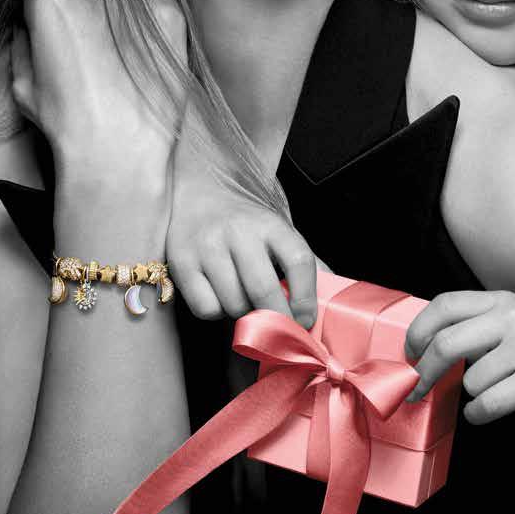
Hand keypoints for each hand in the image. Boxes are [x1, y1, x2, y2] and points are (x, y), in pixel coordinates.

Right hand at [10, 0, 186, 253]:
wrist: (120, 150)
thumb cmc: (69, 122)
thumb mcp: (23, 81)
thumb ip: (25, 39)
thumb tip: (30, 25)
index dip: (60, 2)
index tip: (71, 21)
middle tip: (102, 33)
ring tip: (128, 42)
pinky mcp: (171, 9)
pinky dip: (154, 12)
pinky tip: (149, 45)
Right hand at [167, 108, 320, 327]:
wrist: (201, 181)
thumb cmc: (246, 216)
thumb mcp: (279, 227)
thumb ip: (304, 261)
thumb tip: (333, 299)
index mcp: (271, 222)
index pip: (299, 261)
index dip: (306, 297)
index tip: (306, 319)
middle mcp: (238, 231)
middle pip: (264, 291)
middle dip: (277, 321)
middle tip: (280, 332)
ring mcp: (207, 245)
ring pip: (233, 304)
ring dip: (243, 314)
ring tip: (244, 300)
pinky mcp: (181, 260)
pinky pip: (205, 307)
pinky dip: (215, 310)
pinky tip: (219, 294)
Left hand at [404, 290, 514, 423]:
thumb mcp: (512, 321)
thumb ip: (477, 326)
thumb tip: (426, 348)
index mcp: (500, 301)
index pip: (445, 305)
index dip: (419, 329)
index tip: (409, 352)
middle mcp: (512, 318)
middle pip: (447, 342)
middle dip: (424, 370)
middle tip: (416, 386)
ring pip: (471, 380)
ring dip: (470, 395)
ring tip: (489, 392)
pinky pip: (489, 403)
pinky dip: (478, 414)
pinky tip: (483, 412)